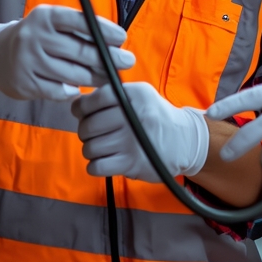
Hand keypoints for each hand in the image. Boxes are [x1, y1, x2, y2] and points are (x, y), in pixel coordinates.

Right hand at [0, 5, 133, 100]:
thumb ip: (79, 30)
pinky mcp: (24, 83)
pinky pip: (58, 91)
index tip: (122, 38)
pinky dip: (73, 91)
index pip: (80, 21)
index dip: (104, 30)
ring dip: (95, 77)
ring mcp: (28, 61)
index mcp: (46, 16)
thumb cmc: (37, 36)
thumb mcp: (52, 23)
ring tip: (109, 77)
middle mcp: (35, 37)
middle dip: (108, 58)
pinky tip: (80, 89)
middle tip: (127, 61)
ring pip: (72, 74)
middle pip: (80, 51)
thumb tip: (115, 43)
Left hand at [71, 82, 209, 180]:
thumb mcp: (141, 95)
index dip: (81, 108)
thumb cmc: (155, 116)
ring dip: (92, 149)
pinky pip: (96, 166)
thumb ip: (113, 95)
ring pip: (90, 147)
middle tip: (95, 133)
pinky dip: (95, 165)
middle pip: (88, 126)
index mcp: (135, 95)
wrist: (183, 141)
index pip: (95, 99)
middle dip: (86, 131)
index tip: (82, 113)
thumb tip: (78, 103)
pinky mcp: (131, 163)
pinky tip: (105, 160)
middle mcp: (133, 116)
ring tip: (103, 146)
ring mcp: (132, 141)